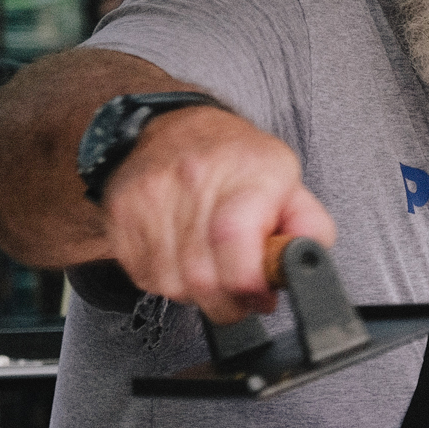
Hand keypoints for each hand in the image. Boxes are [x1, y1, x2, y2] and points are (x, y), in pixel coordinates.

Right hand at [99, 105, 336, 324]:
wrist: (166, 126)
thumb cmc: (231, 157)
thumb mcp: (287, 179)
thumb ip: (308, 225)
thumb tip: (308, 262)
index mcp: (246, 172)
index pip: (234, 240)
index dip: (250, 284)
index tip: (261, 293)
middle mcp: (194, 181)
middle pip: (204, 277)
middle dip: (229, 301)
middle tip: (242, 289)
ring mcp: (150, 201)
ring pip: (174, 285)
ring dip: (198, 292)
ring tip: (212, 265)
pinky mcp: (120, 219)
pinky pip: (147, 278)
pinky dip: (169, 281)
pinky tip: (182, 256)